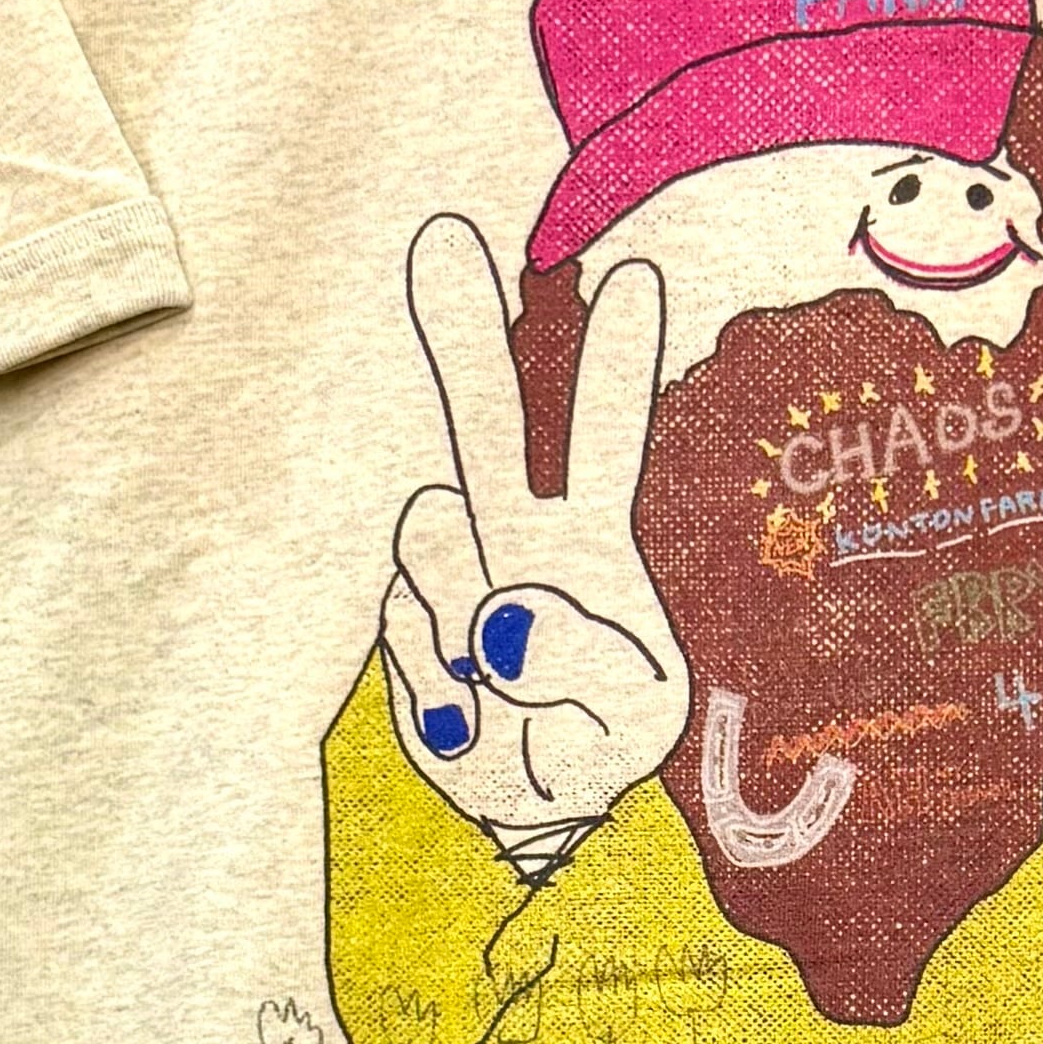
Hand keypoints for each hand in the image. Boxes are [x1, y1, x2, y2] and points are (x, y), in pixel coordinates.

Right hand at [380, 215, 686, 855]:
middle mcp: (518, 536)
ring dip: (469, 624)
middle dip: (462, 335)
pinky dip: (442, 691)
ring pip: (434, 539)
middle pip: (485, 425)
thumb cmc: (598, 738)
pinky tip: (468, 717)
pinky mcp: (407, 624)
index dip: (613, 365)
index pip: (602, 441)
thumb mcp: (629, 721)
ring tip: (508, 696)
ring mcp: (454, 576)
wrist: (525, 805)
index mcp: (593, 544)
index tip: (635, 278)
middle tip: (442, 237)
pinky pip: (410, 632)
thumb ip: (583, 668)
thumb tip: (505, 616)